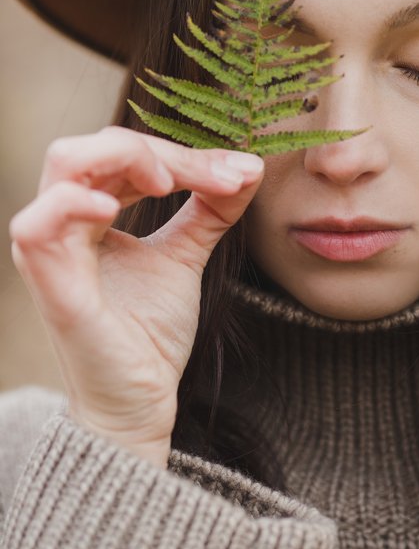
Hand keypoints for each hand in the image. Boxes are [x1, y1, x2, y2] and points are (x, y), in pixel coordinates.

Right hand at [9, 126, 263, 466]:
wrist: (141, 402)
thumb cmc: (149, 334)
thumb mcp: (185, 256)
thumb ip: (211, 210)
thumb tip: (250, 166)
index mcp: (87, 213)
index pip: (122, 154)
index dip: (180, 153)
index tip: (238, 174)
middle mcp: (62, 224)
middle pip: (93, 146)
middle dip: (157, 150)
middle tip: (213, 177)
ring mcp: (52, 252)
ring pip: (65, 165)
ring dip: (126, 159)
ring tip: (169, 184)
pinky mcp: (54, 287)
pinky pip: (38, 226)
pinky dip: (75, 203)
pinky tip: (117, 209)